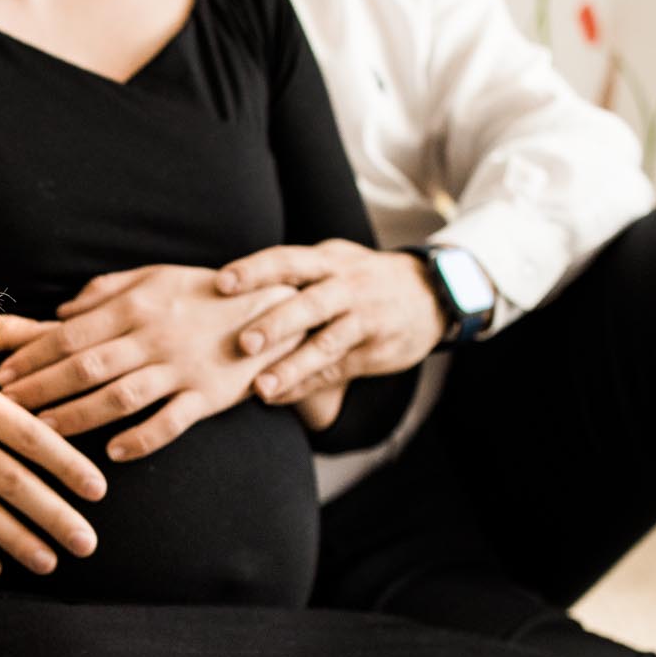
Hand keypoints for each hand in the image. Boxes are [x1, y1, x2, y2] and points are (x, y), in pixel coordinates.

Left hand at [0, 264, 295, 460]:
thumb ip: (107, 291)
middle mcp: (156, 336)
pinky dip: (142, 438)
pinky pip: (171, 422)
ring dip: (77, 416)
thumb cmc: (205, 294)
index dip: (34, 355)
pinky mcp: (210, 396)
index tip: (4, 373)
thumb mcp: (156, 277)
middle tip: (8, 407)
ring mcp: (183, 367)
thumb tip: (61, 311)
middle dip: (42, 388)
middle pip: (87, 366)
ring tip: (43, 431)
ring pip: (120, 396)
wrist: (274, 309)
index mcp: (137, 304)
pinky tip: (113, 453)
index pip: (72, 333)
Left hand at [214, 239, 445, 406]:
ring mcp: (366, 318)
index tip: (221, 283)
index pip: (288, 260)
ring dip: (293, 366)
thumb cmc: (361, 280)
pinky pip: (338, 370)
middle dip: (276, 322)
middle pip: (310, 303)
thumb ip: (292, 277)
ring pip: (327, 343)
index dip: (255, 270)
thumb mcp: (333, 265)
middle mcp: (348, 286)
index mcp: (329, 261)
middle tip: (243, 343)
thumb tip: (228, 294)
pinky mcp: (377, 349)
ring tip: (262, 387)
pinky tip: (279, 396)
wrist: (434, 292)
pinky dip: (307, 384)